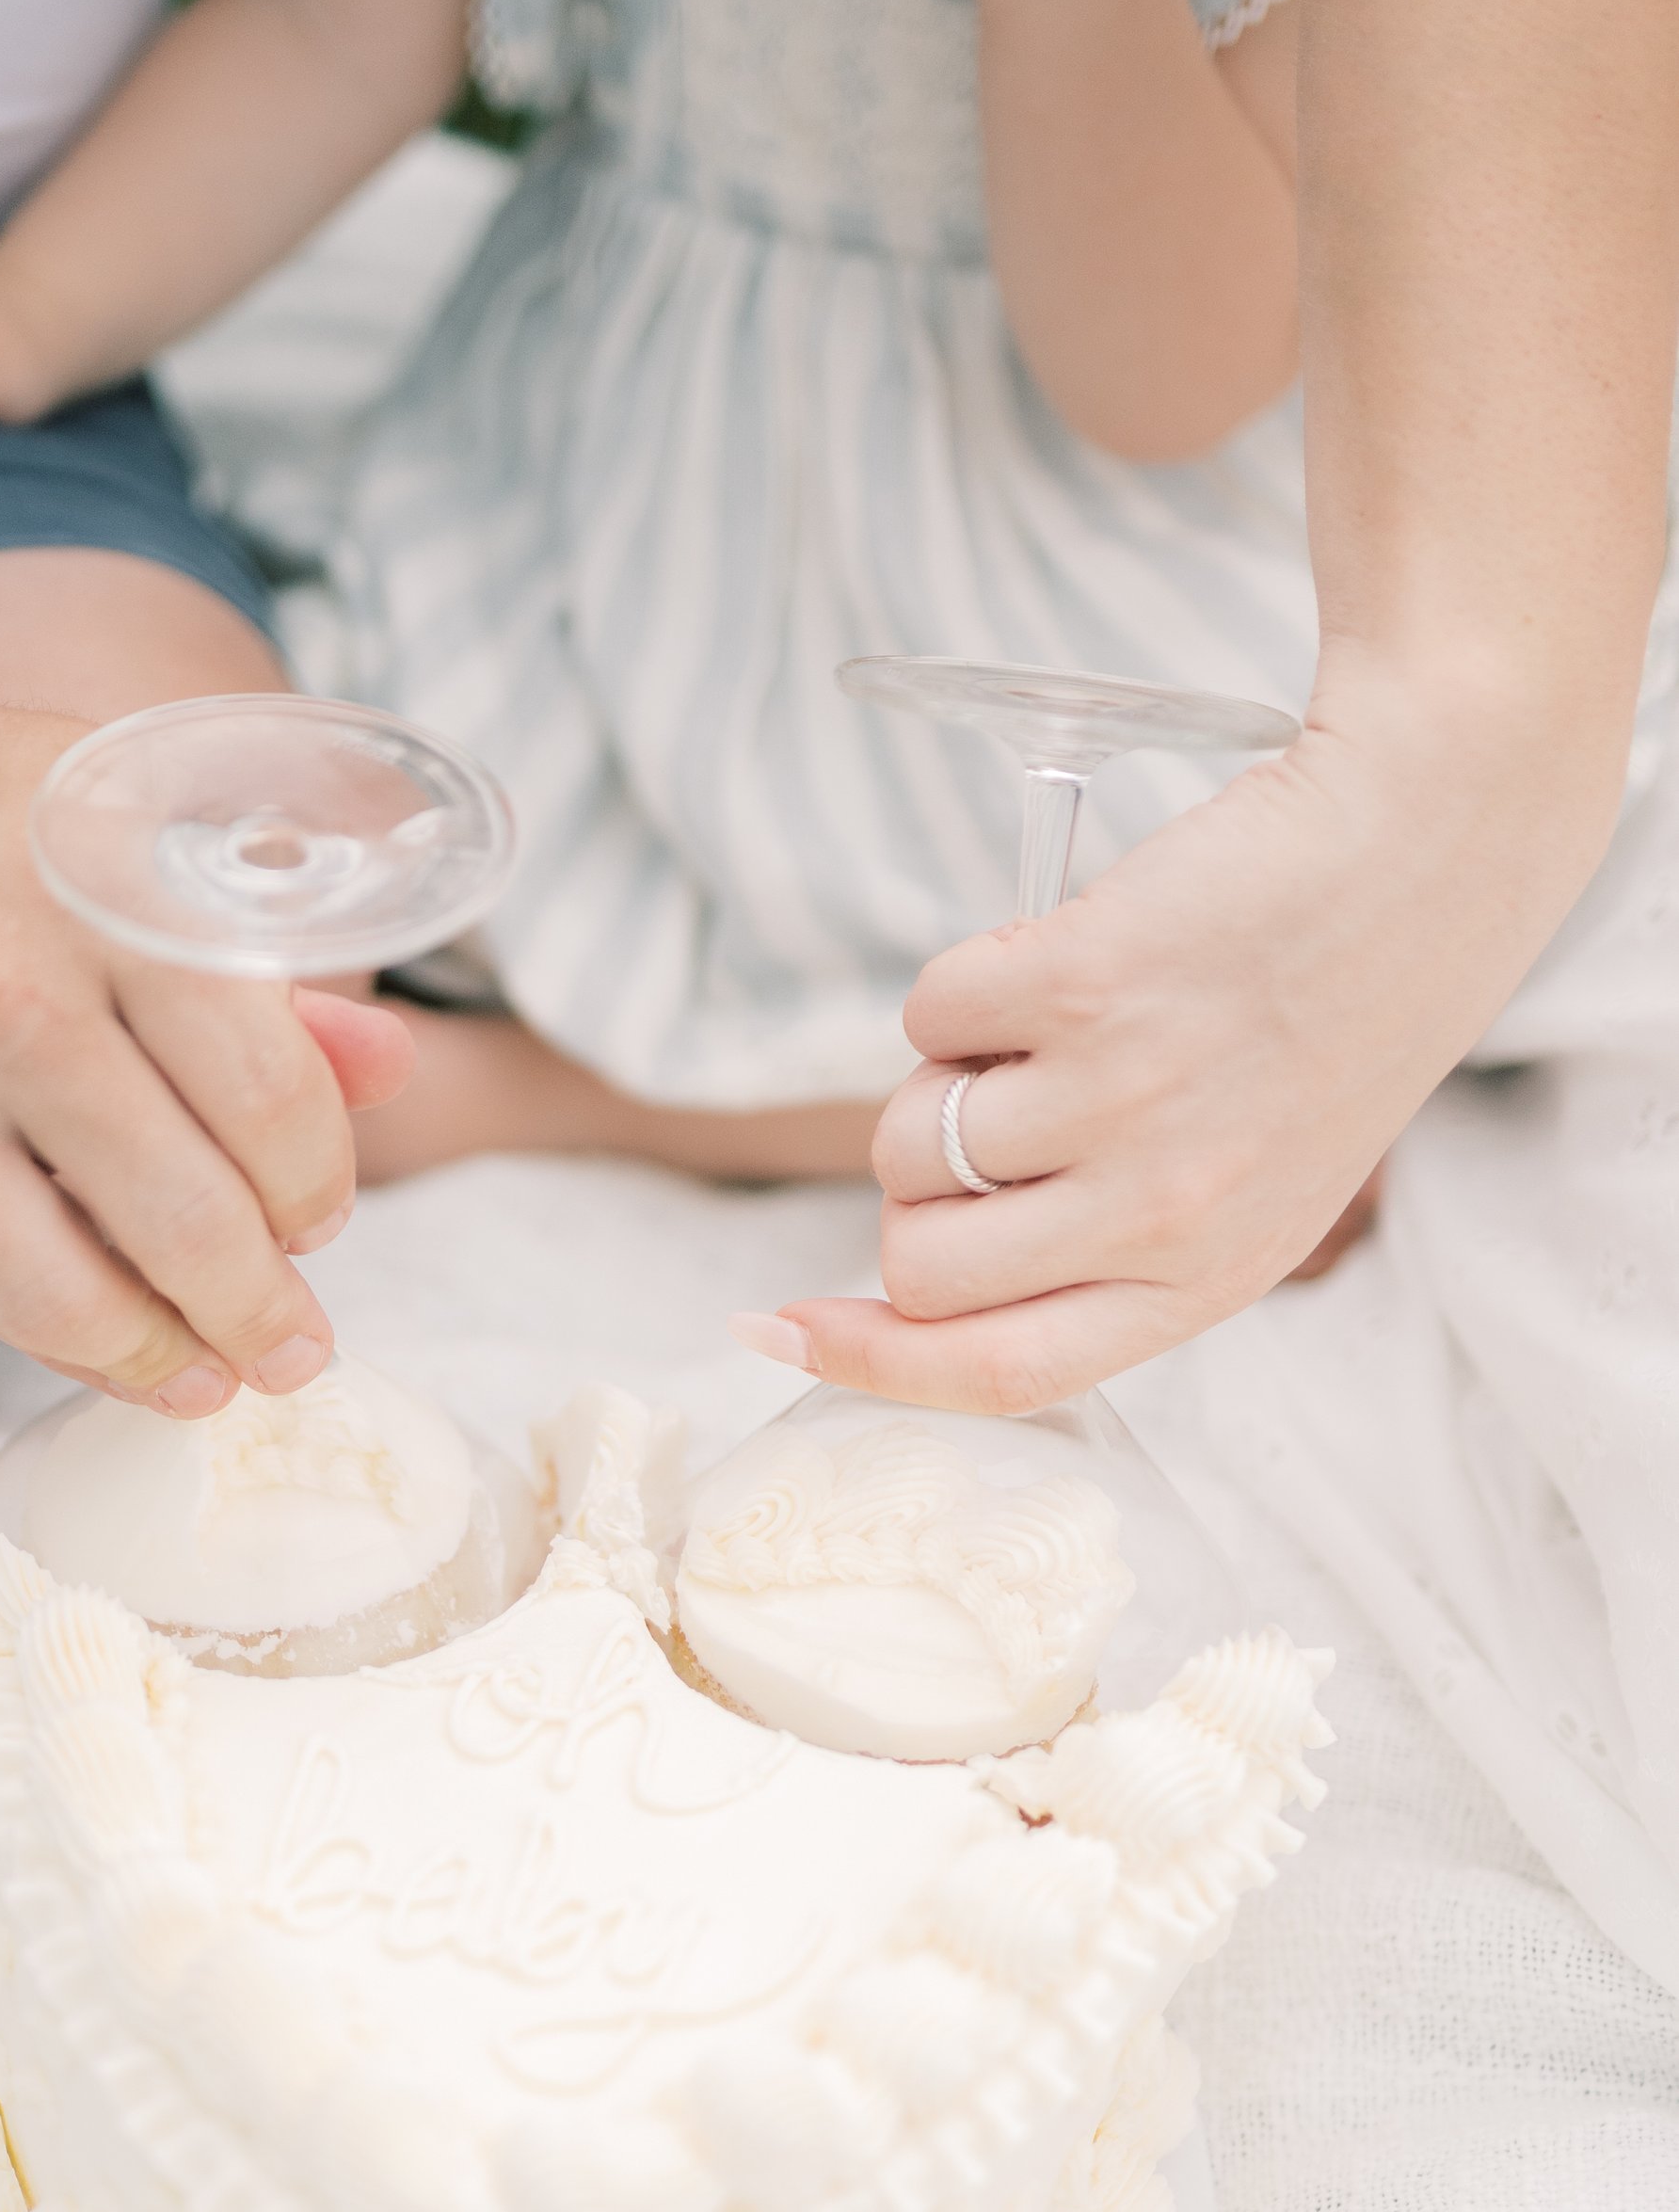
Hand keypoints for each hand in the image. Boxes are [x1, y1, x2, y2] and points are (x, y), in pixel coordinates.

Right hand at [0, 685, 414, 1412]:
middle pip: (185, 1218)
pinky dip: (52, 1340)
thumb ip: (261, 959)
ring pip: (67, 1296)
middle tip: (296, 1347)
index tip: (318, 1214)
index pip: (268, 1098)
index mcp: (106, 896)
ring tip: (212, 1380)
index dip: (317, 1184)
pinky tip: (108, 1347)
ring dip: (164, 1364)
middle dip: (261, 1309)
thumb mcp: (125, 830)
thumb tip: (387, 1069)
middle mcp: (1, 997)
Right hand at [753, 659, 1625, 1412]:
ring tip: (1058, 1027)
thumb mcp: (1257, 1176)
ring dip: (943, 1081)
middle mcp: (1161, 1214)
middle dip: (915, 1199)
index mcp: (1208, 1280)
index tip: (781, 1331)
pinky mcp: (1079, 987)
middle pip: (920, 1266)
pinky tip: (1079, 950)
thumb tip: (915, 1263)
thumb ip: (1116, 1243)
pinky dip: (971, 981)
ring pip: (906, 1141)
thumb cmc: (1338, 1004)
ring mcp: (1117, 1102)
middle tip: (998, 1120)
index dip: (868, 1367)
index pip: (1000, 1375)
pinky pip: (928, 1015)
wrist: (1431, 837)